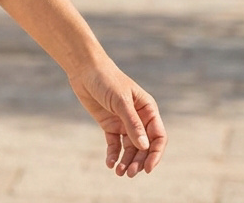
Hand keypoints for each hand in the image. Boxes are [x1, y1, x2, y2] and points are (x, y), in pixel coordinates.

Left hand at [66, 58, 166, 177]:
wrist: (85, 70)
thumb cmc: (107, 80)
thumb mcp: (121, 101)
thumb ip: (132, 124)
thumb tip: (144, 147)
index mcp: (148, 110)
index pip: (158, 136)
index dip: (155, 154)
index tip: (148, 168)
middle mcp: (138, 118)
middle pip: (144, 146)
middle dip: (138, 161)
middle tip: (128, 174)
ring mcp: (124, 122)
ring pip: (130, 148)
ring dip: (126, 161)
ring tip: (118, 172)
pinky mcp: (109, 125)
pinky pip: (114, 144)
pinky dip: (113, 154)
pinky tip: (109, 163)